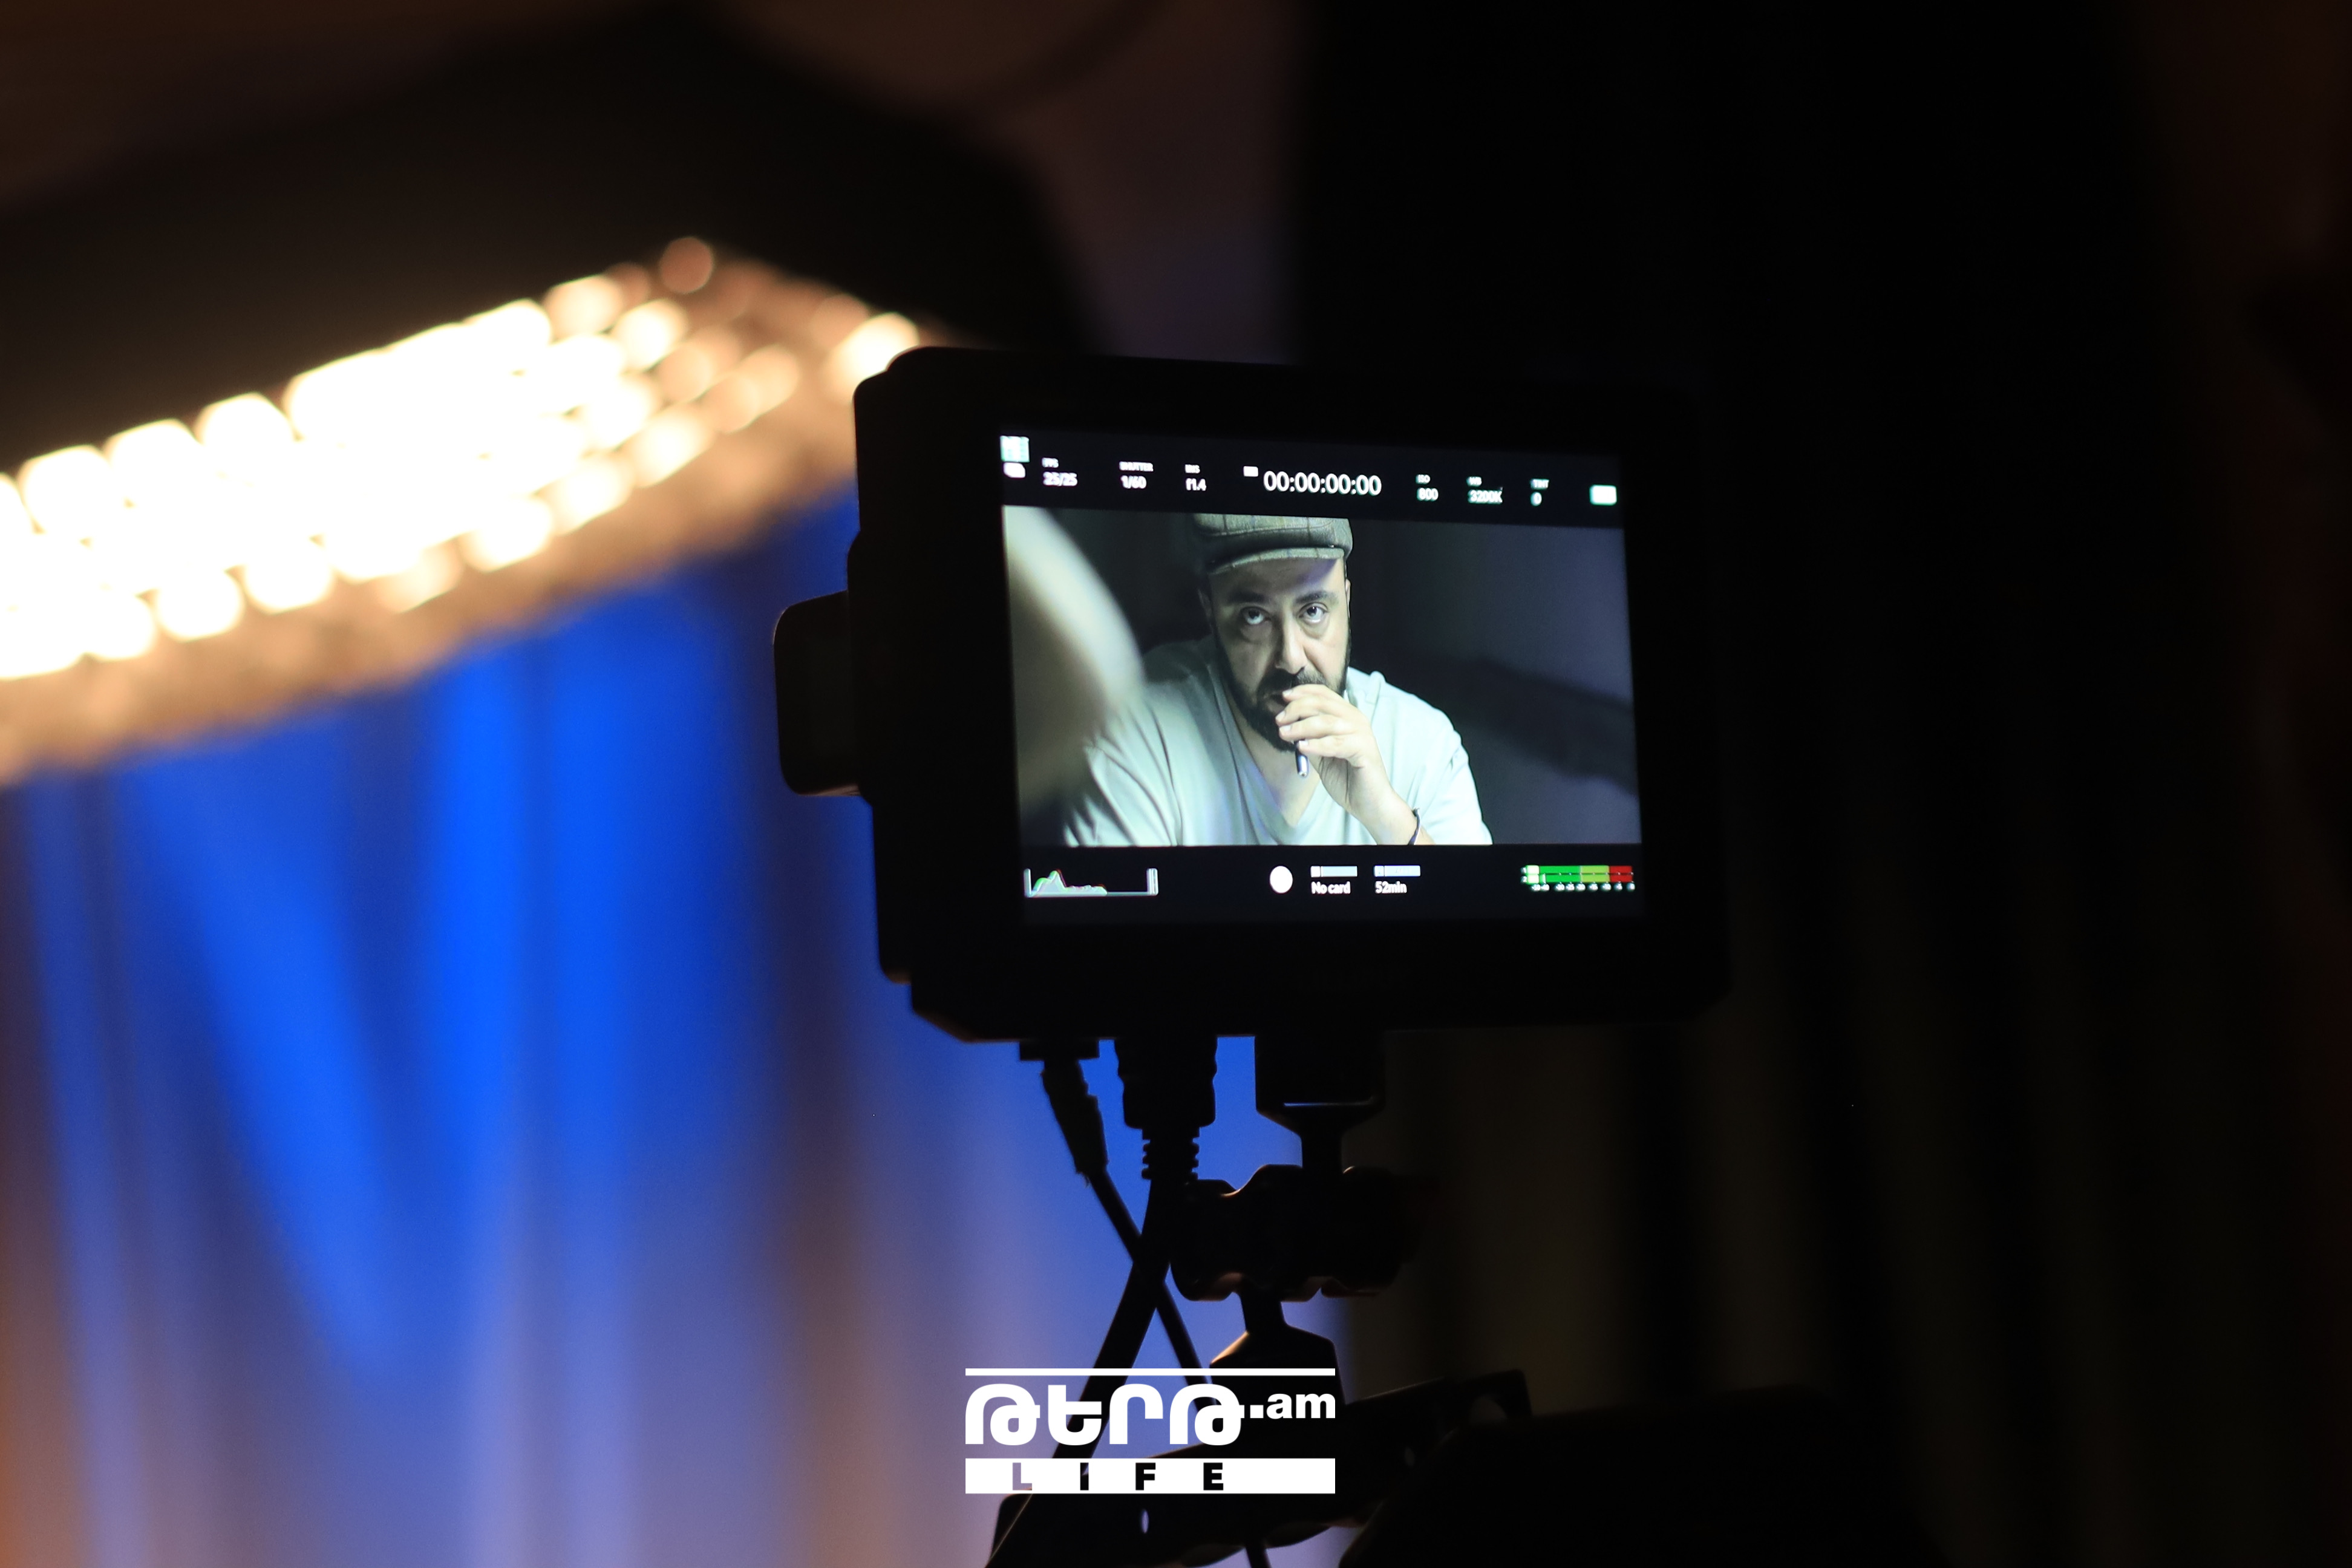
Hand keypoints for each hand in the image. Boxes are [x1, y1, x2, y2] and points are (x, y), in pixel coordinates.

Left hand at [1275, 683, 1418, 843]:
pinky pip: (1335, 743)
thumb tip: (1288, 727)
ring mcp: (1362, 734)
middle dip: (1297, 709)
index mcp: (1348, 716)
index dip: (1302, 692)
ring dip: (1301, 727)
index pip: (1324, 694)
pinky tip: (1302, 747)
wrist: (1370, 804)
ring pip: (1327, 722)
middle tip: (1280, 720)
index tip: (1283, 697)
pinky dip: (1316, 744)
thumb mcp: (1321, 756)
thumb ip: (1309, 739)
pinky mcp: (1364, 750)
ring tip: (1284, 734)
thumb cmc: (1347, 779)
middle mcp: (1356, 720)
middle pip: (1323, 703)